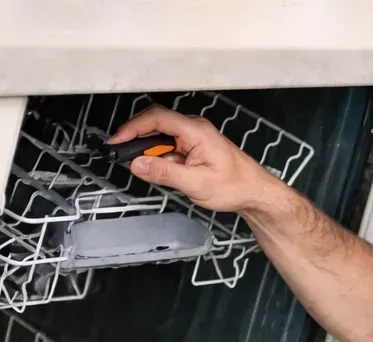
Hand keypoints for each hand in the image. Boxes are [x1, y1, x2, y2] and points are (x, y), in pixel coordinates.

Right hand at [106, 105, 285, 213]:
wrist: (254, 192)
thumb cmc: (235, 186)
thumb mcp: (196, 183)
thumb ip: (164, 172)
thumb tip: (138, 164)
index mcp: (195, 130)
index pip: (156, 118)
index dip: (133, 127)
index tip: (118, 141)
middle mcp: (194, 128)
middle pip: (156, 123)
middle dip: (136, 137)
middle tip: (122, 154)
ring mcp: (193, 137)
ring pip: (161, 135)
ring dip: (149, 149)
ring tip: (141, 166)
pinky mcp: (193, 147)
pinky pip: (169, 146)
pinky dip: (159, 157)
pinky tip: (159, 170)